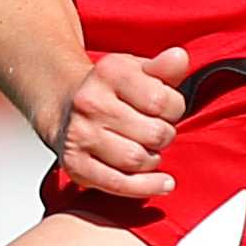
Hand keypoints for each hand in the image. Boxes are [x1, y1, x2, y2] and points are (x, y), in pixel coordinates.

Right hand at [49, 44, 190, 198]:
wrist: (66, 107)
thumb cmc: (111, 91)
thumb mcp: (138, 70)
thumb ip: (165, 67)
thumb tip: (180, 58)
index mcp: (109, 73)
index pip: (162, 101)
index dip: (175, 109)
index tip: (166, 110)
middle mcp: (89, 102)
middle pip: (154, 133)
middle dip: (164, 136)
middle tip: (157, 132)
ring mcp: (80, 135)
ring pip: (138, 160)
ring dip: (153, 159)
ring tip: (149, 150)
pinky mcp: (75, 164)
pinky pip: (118, 184)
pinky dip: (145, 187)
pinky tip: (162, 183)